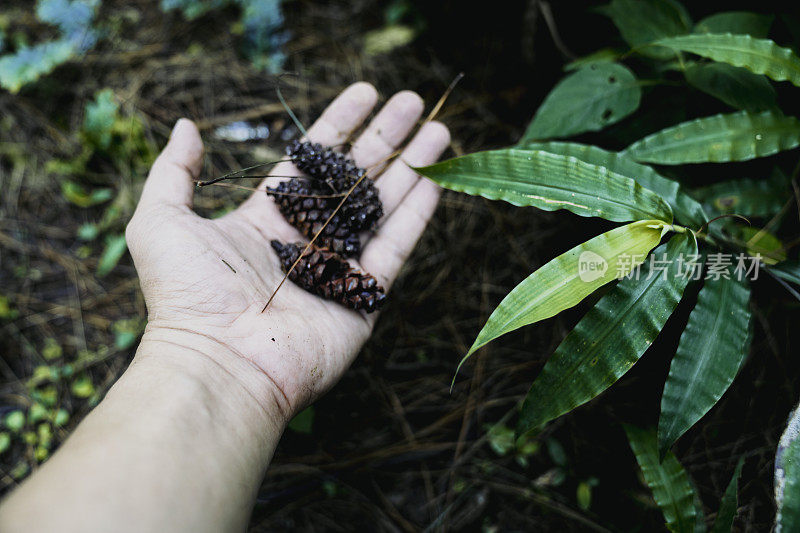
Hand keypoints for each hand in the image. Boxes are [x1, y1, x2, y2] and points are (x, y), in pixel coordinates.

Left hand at [126, 83, 449, 421]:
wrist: (220, 363)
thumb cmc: (186, 295)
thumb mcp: (161, 220)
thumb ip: (175, 171)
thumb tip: (186, 125)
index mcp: (265, 222)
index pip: (310, 164)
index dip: (339, 125)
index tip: (366, 92)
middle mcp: (306, 243)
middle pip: (353, 179)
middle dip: (384, 138)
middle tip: (411, 101)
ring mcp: (337, 270)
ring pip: (382, 207)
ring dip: (411, 167)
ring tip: (439, 129)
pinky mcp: (363, 299)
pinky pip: (395, 248)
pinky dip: (417, 214)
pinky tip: (435, 179)